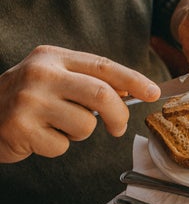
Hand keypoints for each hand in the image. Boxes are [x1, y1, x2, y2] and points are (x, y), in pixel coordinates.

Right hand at [0, 45, 160, 162]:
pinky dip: (58, 147)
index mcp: (52, 57)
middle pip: (101, 95)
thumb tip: (133, 92)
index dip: (134, 80)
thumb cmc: (26, 99)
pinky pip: (62, 145)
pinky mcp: (20, 128)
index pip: (103, 66)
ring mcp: (28, 101)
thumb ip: (88, 81)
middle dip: (118, 115)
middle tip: (118, 127)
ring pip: (85, 124)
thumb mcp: (54, 78)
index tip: (154, 93)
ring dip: (81, 133)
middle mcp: (40, 74)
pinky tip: (39, 137)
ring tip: (60, 127)